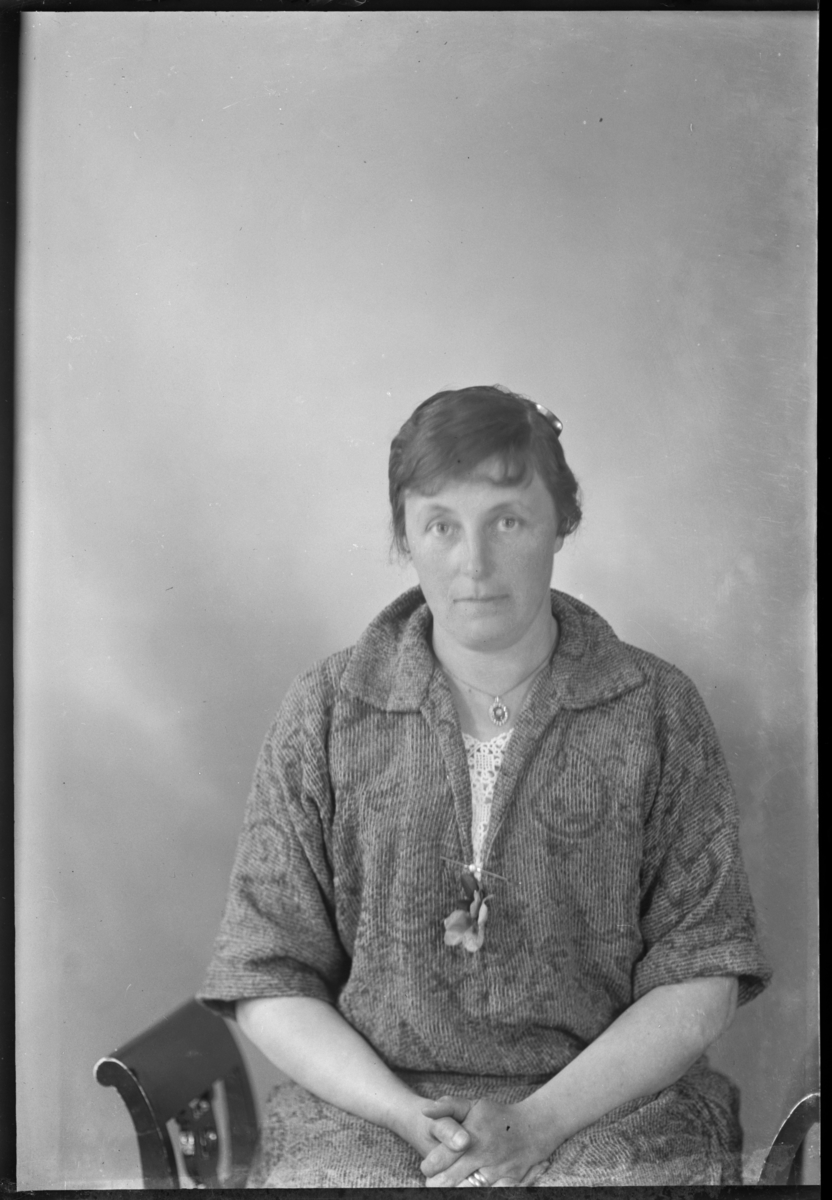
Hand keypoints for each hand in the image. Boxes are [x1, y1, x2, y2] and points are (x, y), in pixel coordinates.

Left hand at [420, 1096, 552, 1187]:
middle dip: (438, 1184)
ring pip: (468, 1190)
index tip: (427, 1168)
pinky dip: (476, 1191)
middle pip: (451, 1181)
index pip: (441, 1159)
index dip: (430, 1167)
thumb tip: (425, 1112)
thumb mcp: (473, 1106)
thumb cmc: (497, 1117)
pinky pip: (489, 1193)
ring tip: (448, 1186)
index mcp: (472, 1136)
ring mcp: (497, 1173)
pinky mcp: (510, 1183)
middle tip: (433, 1183)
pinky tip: (469, 1187)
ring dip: (456, 1189)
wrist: (533, 1128)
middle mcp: (484, 1156)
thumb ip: (448, 1107)